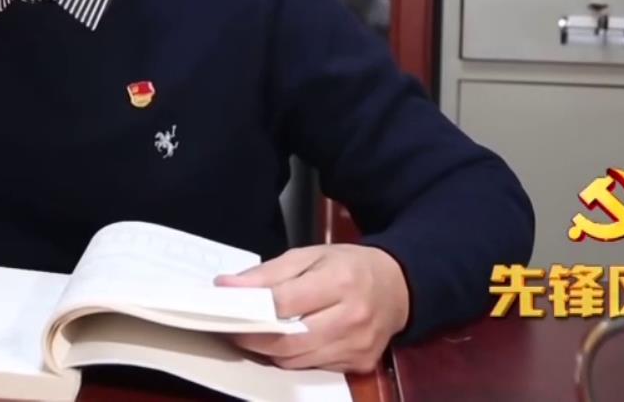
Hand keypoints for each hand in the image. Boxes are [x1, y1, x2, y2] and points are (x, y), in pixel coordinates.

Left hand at [215, 244, 409, 372]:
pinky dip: (294, 357)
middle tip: (232, 328)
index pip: (284, 303)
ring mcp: (358, 346)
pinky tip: (286, 342)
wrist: (398, 287)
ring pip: (298, 360)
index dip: (250, 309)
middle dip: (254, 338)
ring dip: (270, 350)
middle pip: (289, 341)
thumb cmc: (350, 266)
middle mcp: (352, 318)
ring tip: (255, 334)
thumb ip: (268, 273)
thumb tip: (227, 286)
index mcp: (340, 282)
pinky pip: (314, 367)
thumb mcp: (310, 255)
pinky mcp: (360, 364)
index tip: (224, 307)